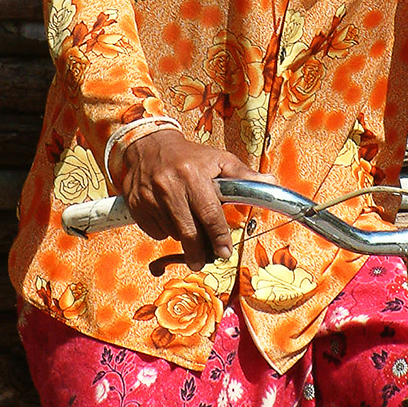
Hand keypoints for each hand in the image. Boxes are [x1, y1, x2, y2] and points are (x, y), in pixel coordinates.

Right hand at [119, 129, 272, 270]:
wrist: (148, 145)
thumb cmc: (189, 156)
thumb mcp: (218, 160)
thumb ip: (243, 175)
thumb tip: (271, 182)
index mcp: (192, 175)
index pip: (209, 214)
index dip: (219, 237)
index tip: (224, 251)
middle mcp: (169, 186)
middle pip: (188, 232)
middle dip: (198, 251)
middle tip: (203, 261)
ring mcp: (149, 197)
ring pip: (172, 233)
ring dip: (183, 236)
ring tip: (187, 223)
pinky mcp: (136, 205)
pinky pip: (155, 231)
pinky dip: (164, 230)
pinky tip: (169, 216)